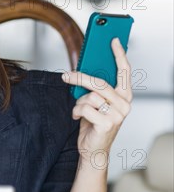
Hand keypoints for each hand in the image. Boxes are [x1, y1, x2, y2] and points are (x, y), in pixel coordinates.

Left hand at [62, 38, 131, 160]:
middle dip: (80, 77)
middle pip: (100, 82)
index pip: (125, 71)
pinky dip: (77, 112)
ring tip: (78, 111)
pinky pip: (85, 108)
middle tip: (66, 76)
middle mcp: (125, 105)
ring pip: (91, 96)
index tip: (113, 40)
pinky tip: (78, 118)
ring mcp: (118, 115)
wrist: (92, 151)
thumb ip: (96, 89)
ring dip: (79, 103)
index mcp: (124, 97)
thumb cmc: (93, 125)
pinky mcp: (107, 124)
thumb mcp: (96, 103)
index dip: (119, 54)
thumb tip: (84, 69)